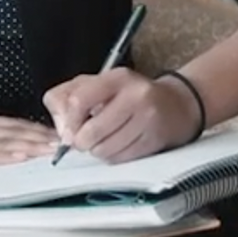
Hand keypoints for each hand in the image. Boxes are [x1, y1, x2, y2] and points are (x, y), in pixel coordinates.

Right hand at [0, 114, 57, 178]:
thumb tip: (23, 147)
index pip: (9, 124)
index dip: (33, 128)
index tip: (54, 134)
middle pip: (8, 132)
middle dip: (36, 137)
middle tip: (60, 143)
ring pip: (0, 143)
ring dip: (27, 145)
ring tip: (48, 150)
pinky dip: (4, 156)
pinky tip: (21, 157)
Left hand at [44, 68, 200, 162]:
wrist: (175, 105)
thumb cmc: (128, 96)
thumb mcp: (98, 85)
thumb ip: (68, 98)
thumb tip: (62, 130)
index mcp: (117, 77)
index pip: (79, 100)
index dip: (68, 121)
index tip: (68, 130)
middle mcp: (135, 95)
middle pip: (91, 131)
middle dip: (81, 142)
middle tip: (83, 141)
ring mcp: (147, 118)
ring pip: (105, 149)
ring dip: (97, 151)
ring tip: (103, 141)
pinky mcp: (154, 140)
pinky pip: (120, 158)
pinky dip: (113, 157)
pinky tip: (117, 146)